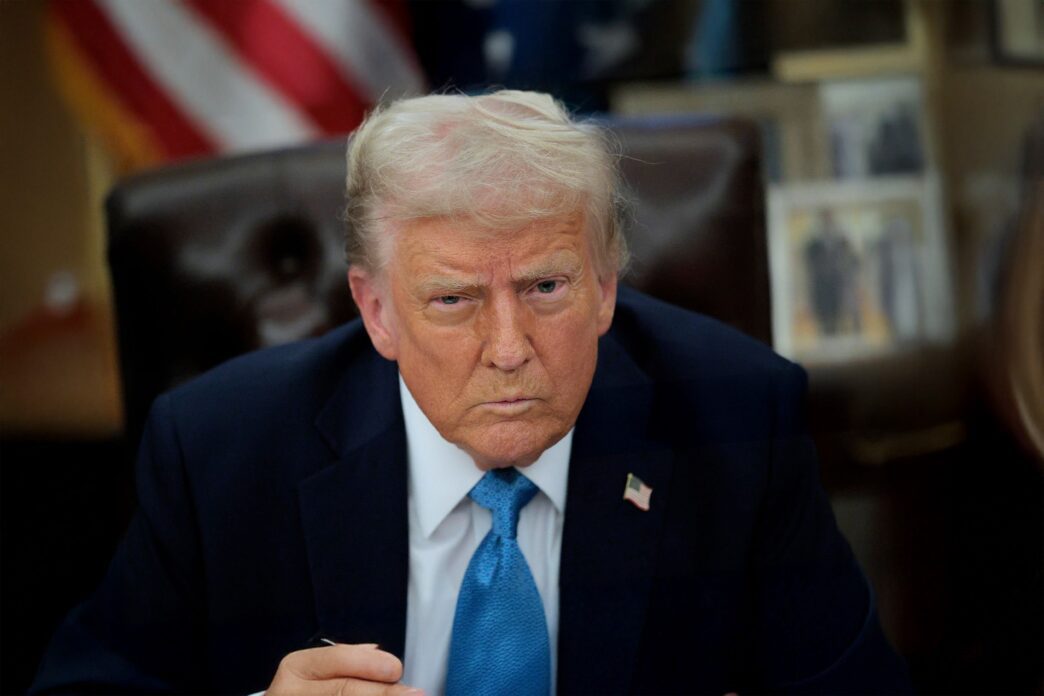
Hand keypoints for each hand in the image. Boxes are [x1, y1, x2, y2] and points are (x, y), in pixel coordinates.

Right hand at [266, 643, 420, 694]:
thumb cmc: (311, 688)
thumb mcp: (321, 670)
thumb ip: (350, 659)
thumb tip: (382, 657)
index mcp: (296, 668)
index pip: (338, 659)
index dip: (370, 664)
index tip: (397, 669)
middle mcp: (288, 693)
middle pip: (344, 690)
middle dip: (383, 692)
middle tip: (415, 693)